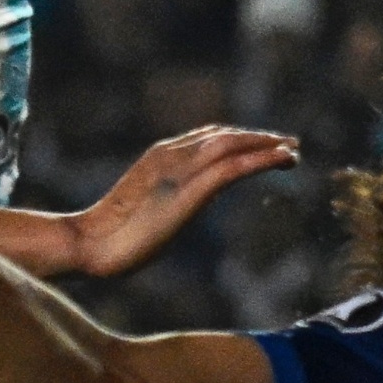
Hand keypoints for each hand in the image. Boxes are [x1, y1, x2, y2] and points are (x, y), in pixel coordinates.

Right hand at [69, 127, 296, 277]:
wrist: (88, 245)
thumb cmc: (112, 239)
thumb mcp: (149, 212)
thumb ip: (167, 200)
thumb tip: (180, 208)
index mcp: (160, 157)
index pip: (209, 138)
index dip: (241, 140)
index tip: (268, 146)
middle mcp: (171, 155)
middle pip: (224, 136)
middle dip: (259, 138)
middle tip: (291, 144)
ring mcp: (178, 170)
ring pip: (232, 146)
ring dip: (266, 145)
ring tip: (294, 150)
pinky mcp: (188, 192)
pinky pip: (231, 168)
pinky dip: (260, 160)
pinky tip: (282, 160)